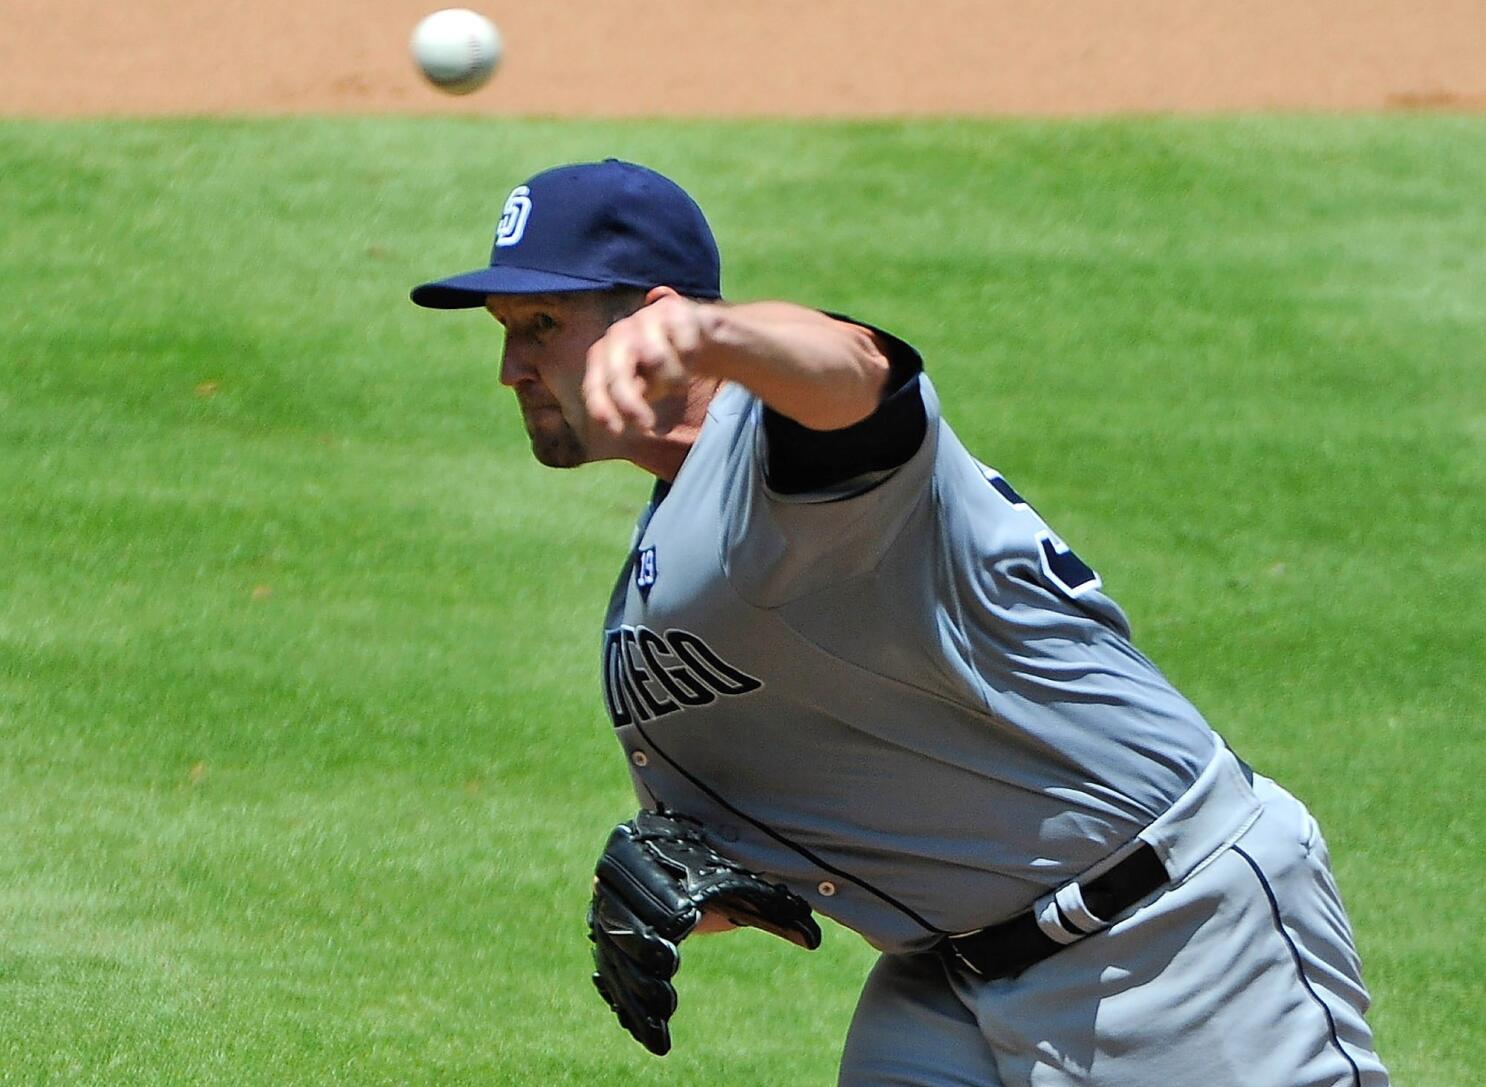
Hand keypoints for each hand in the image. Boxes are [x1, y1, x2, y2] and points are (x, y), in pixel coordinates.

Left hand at [582, 294, 715, 437]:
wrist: (697, 332)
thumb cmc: (662, 365)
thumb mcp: (642, 386)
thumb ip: (627, 400)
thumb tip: (615, 424)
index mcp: (604, 354)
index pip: (595, 383)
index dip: (601, 407)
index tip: (616, 431)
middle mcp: (620, 334)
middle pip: (618, 370)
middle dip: (629, 401)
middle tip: (647, 425)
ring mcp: (646, 319)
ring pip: (657, 358)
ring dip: (672, 378)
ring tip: (679, 382)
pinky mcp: (675, 311)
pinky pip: (684, 345)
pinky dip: (691, 358)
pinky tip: (692, 357)